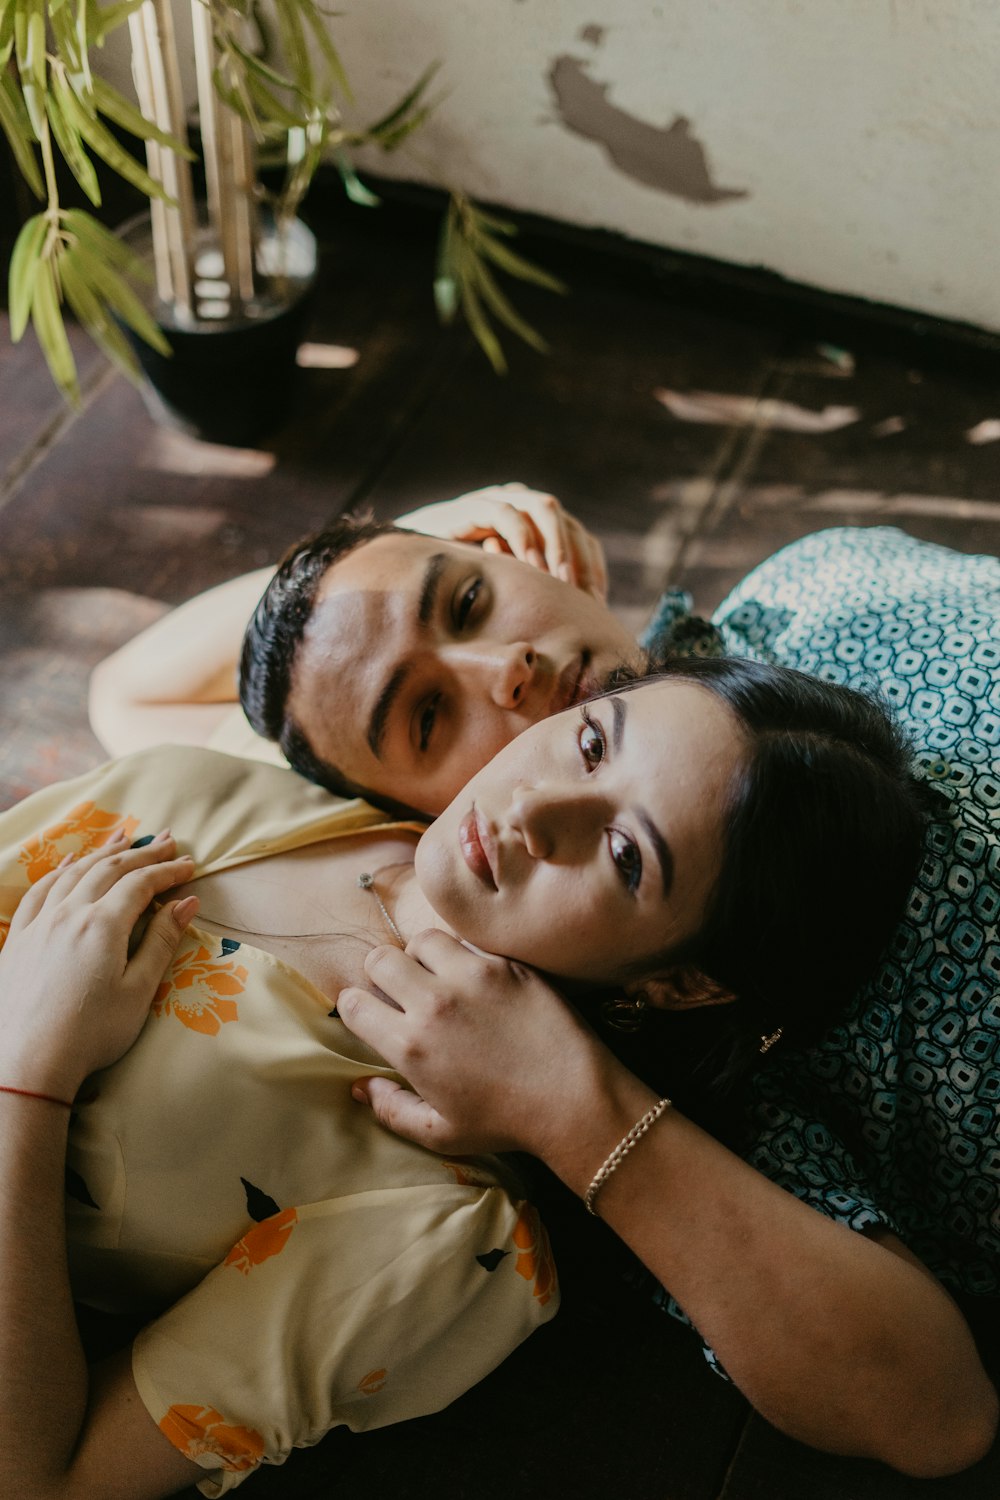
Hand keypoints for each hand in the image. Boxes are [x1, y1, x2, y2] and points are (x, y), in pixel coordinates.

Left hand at [0, 833, 197, 1099]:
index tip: (190, 865)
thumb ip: (161, 942)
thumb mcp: (138, 991)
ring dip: (103, 852)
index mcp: (103, 925)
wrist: (26, 1063)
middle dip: (142, 852)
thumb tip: (186, 903)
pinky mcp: (19, 939)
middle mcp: (70, 913)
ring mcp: (40, 923)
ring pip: (74, 873)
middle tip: (167, 841)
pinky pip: (40, 891)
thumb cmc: (90, 1034)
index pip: (141, 884)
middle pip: (109, 869)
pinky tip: (69, 865)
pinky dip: (60, 871)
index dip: (167, 870)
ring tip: (124, 838)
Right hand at [337, 929, 607, 1156]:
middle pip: (380, 960)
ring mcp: (471, 977)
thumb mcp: (441, 1133)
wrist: (574, 1098)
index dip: (356, 1007)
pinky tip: (475, 977)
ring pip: (422, 939)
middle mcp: (433, 1003)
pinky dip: (463, 955)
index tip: (372, 1015)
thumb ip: (392, 1110)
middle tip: (400, 991)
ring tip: (436, 976)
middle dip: (381, 973)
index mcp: (411, 1045)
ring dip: (421, 956)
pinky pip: (467, 942)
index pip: (354, 1003)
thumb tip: (360, 1087)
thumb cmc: (507, 1122)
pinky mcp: (505, 964)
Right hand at [396, 483, 607, 597]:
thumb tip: (579, 632)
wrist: (406, 570)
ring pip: (544, 508)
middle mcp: (524, 507)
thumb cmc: (460, 592)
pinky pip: (507, 513)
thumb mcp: (508, 599)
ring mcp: (500, 501)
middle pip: (569, 522)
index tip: (597, 604)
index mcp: (540, 528)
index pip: (582, 539)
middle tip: (583, 596)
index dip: (592, 569)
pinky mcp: (475, 505)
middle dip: (579, 559)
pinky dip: (522, 538)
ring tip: (559, 581)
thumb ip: (536, 602)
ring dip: (556, 545)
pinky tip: (527, 566)